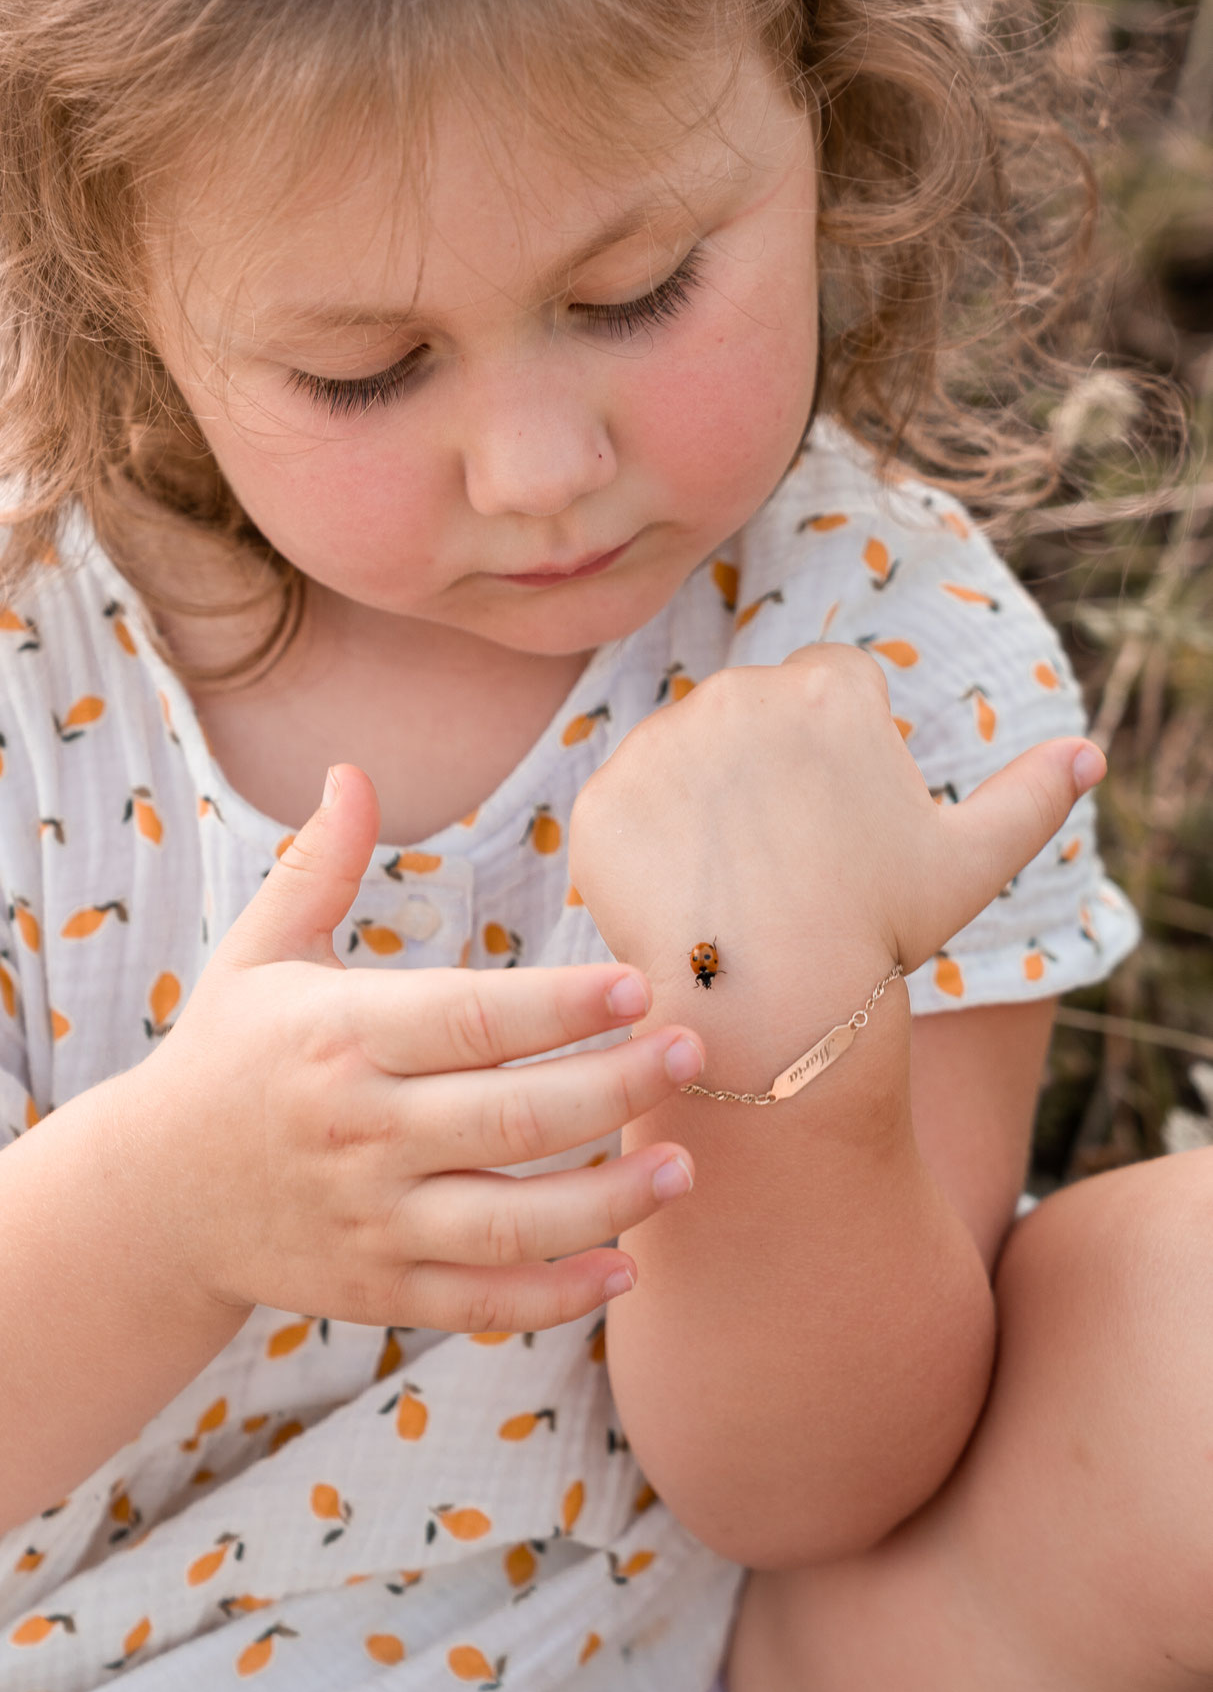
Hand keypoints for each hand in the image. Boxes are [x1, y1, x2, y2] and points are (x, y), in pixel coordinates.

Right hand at [128, 766, 703, 1333]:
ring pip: (510, 1220)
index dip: (557, 1005)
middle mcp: (358, 1131)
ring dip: (608, 1200)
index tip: (636, 986)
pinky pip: (482, 1302)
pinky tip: (626, 1268)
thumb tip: (352, 770)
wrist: (150, 1201)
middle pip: (510, 1116)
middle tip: (690, 1054)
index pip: (467, 1017)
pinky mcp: (379, 1288)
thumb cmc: (224, 1058)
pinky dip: (556, 1296)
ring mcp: (370, 1220)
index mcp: (337, 1037)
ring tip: (683, 1166)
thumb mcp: (256, 954)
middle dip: (613, 1087)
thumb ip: (318, 866)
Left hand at [568, 644, 1102, 1037]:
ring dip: (701, 807)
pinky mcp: (602, 798)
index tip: (839, 820)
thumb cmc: (878, 931)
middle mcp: (739, 692)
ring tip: (734, 887)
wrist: (774, 1004)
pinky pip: (623, 812)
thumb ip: (1032, 796)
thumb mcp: (970, 863)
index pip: (830, 687)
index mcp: (829, 689)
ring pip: (682, 760)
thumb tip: (1089, 752)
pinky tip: (680, 902)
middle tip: (786, 864)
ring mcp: (661, 742)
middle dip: (766, 775)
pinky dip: (644, 854)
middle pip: (751, 717)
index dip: (839, 755)